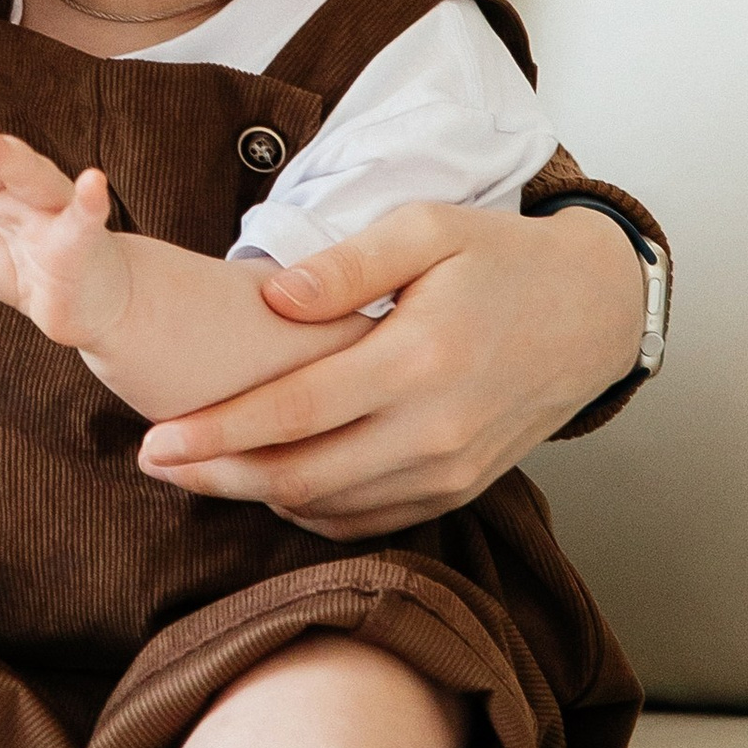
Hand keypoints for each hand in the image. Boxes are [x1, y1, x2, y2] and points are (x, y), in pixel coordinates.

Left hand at [135, 197, 642, 538]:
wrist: (594, 312)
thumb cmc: (501, 259)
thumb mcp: (427, 228)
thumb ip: (347, 264)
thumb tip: (272, 298)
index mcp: (420, 360)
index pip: (295, 412)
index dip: (218, 434)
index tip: (155, 441)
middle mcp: (435, 431)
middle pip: (301, 477)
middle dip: (217, 477)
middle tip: (153, 462)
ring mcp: (450, 471)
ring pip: (330, 508)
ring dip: (257, 495)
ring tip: (199, 466)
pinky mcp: (460, 489)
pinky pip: (369, 520)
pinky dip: (312, 510)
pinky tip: (273, 480)